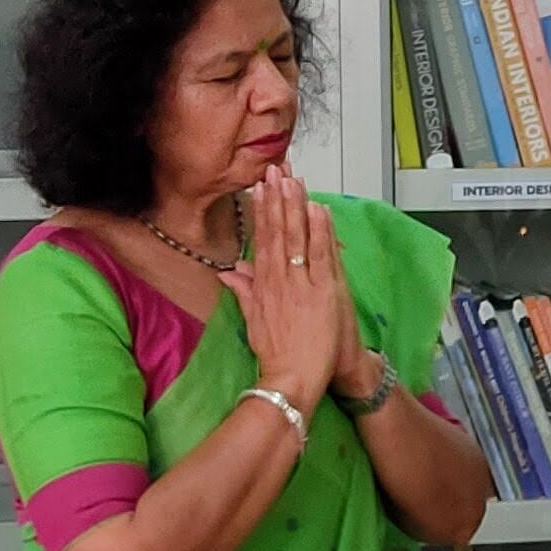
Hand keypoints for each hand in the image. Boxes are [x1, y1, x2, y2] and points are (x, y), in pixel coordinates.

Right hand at [226, 170, 355, 415]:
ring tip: (293, 179)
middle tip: (275, 170)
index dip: (263, 211)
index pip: (262, 240)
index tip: (262, 187)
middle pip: (277, 232)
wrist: (291, 380)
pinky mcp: (321, 293)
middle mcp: (278, 280)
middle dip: (277, 199)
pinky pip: (320, 255)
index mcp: (263, 285)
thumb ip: (243, 292)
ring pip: (296, 238)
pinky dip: (319, 231)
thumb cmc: (276, 354)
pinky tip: (317, 208)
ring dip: (295, 206)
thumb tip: (229, 272)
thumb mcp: (253, 320)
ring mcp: (300, 285)